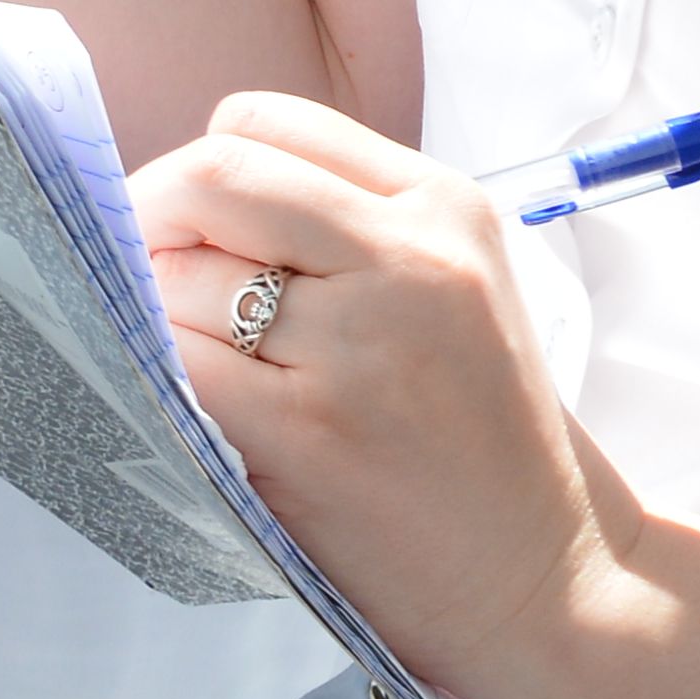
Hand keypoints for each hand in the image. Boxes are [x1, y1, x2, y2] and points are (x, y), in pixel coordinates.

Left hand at [139, 94, 632, 698]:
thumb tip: (176, 198)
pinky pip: (175, 366)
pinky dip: (153, 378)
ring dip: (156, 317)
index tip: (189, 226)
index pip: (261, 120)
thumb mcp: (453, 290)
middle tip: (148, 282)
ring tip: (204, 371)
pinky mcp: (306, 431)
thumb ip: (342, 227)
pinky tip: (190, 409)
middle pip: (206, 176)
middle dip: (150, 221)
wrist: (551, 578)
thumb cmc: (480, 438)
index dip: (200, 168)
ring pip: (177, 275)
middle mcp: (408, 257)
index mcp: (443, 205)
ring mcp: (358, 344)